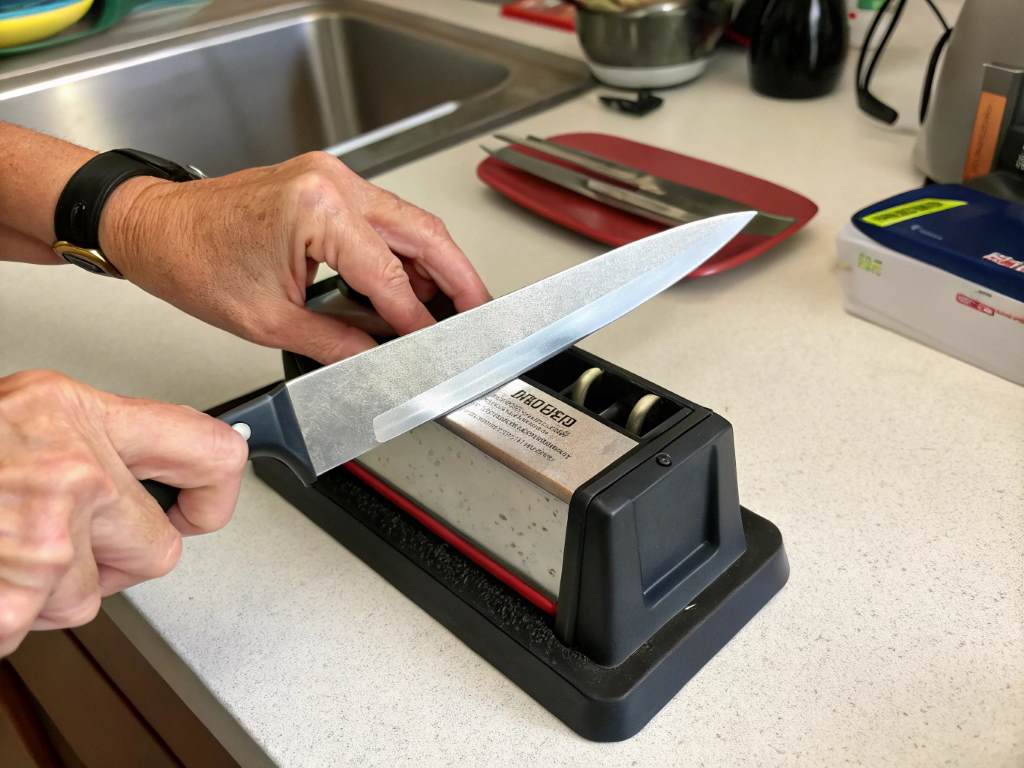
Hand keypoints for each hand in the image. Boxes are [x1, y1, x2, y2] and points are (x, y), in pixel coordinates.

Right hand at [0, 370, 246, 656]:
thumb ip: (102, 438)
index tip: (202, 507)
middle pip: (158, 552)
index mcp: (79, 416)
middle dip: (115, 555)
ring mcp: (41, 546)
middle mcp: (71, 477)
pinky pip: (39, 626)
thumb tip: (172, 469)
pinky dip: (11, 613)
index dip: (218, 492)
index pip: (210, 453)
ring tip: (5, 543)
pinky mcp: (11, 606)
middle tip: (62, 532)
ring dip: (53, 586)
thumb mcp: (34, 410)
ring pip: (91, 599)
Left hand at [99, 152, 491, 363]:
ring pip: (408, 222)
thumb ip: (336, 343)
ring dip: (434, 265)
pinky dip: (402, 253)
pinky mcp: (326, 183)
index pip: (391, 275)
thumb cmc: (191, 261)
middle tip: (479, 312)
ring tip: (450, 307)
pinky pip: (382, 218)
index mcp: (317, 210)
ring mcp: (331, 177)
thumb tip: (379, 358)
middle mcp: (331, 182)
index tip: (438, 344)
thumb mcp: (269, 320)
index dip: (419, 319)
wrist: (152, 226)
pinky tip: (411, 284)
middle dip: (457, 277)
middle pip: (422, 232)